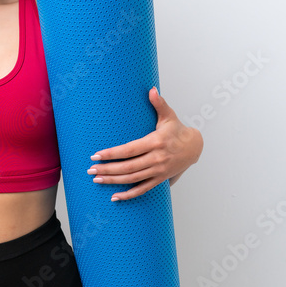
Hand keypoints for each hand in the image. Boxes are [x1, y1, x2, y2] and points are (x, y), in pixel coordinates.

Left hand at [86, 87, 202, 200]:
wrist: (195, 147)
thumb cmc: (177, 130)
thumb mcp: (169, 116)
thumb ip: (159, 103)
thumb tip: (152, 89)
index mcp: (156, 142)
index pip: (129, 150)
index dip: (111, 154)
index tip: (96, 155)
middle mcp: (157, 158)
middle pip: (128, 167)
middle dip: (107, 169)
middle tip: (90, 170)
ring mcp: (158, 171)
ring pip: (132, 179)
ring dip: (113, 181)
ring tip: (97, 179)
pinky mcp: (160, 179)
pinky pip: (143, 189)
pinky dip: (129, 195)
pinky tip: (115, 197)